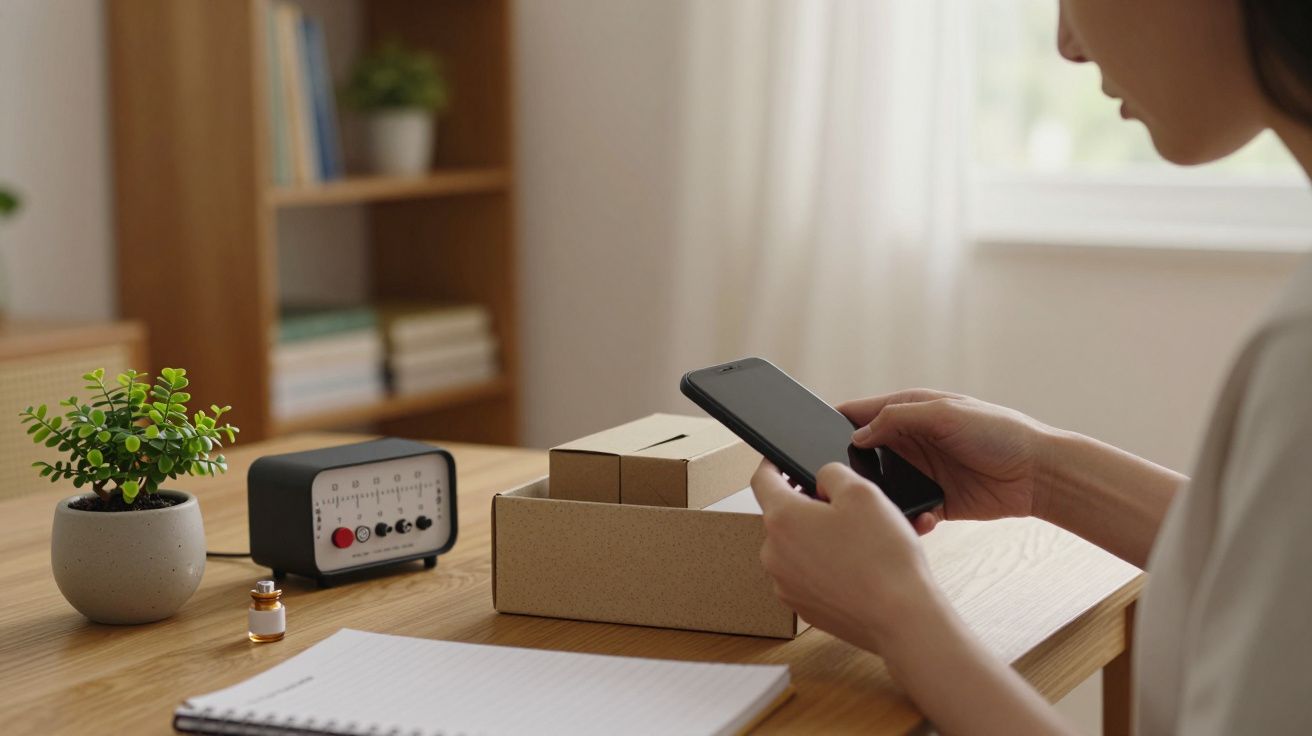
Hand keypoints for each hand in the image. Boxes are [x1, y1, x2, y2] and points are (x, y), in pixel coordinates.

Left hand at [751, 460, 940, 653]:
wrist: (901, 618)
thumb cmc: (883, 558)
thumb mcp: (862, 492)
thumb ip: (832, 473)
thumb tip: (820, 480)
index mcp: (782, 519)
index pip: (762, 480)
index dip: (773, 464)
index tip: (781, 461)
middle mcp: (774, 554)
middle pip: (785, 516)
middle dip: (812, 507)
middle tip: (849, 509)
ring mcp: (786, 584)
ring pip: (799, 546)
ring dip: (822, 537)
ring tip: (862, 541)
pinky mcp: (803, 606)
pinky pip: (809, 574)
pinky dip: (828, 565)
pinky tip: (859, 566)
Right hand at [839, 390, 1054, 533]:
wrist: (1039, 474)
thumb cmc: (999, 432)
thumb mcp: (945, 414)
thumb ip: (898, 418)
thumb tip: (859, 435)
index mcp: (909, 411)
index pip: (859, 413)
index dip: (832, 423)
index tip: (806, 438)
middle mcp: (910, 441)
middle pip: (862, 454)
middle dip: (847, 468)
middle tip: (833, 484)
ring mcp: (921, 471)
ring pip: (880, 487)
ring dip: (876, 498)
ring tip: (873, 508)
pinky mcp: (934, 500)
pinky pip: (907, 511)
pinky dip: (905, 518)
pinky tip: (916, 521)